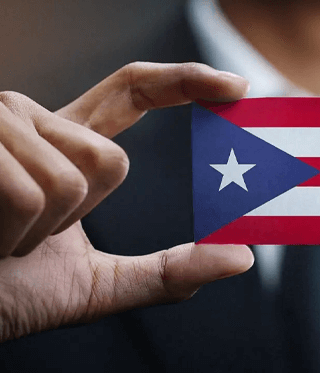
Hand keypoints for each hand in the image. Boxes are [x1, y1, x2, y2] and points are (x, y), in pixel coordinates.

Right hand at [0, 62, 253, 341]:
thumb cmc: (9, 291)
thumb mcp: (98, 285)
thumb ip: (168, 272)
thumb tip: (242, 257)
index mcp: (65, 141)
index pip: (133, 90)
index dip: (186, 81)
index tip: (237, 86)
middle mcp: (34, 119)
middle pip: (111, 161)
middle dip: (78, 217)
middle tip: (30, 237)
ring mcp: (0, 123)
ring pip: (71, 180)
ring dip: (38, 232)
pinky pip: (30, 193)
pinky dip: (11, 236)